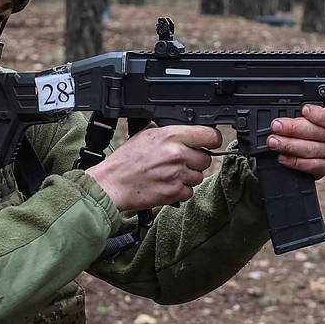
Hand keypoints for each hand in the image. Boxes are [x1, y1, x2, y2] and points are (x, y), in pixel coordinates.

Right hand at [86, 124, 221, 211]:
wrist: (113, 184)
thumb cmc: (127, 161)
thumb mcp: (146, 134)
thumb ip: (170, 132)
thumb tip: (189, 131)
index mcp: (171, 135)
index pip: (210, 135)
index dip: (211, 139)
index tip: (209, 142)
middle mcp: (177, 154)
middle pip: (206, 159)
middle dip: (196, 161)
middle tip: (180, 161)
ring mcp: (177, 175)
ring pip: (199, 176)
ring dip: (188, 176)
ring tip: (170, 174)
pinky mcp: (175, 192)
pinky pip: (190, 191)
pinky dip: (181, 190)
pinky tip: (167, 184)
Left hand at [267, 105, 324, 179]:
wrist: (309, 149)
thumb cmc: (309, 128)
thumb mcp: (306, 117)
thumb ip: (299, 115)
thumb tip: (284, 118)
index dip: (320, 114)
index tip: (304, 110)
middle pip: (319, 133)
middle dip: (294, 129)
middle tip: (276, 127)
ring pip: (312, 150)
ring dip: (290, 146)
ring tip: (274, 142)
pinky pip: (311, 166)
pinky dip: (294, 161)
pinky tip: (283, 157)